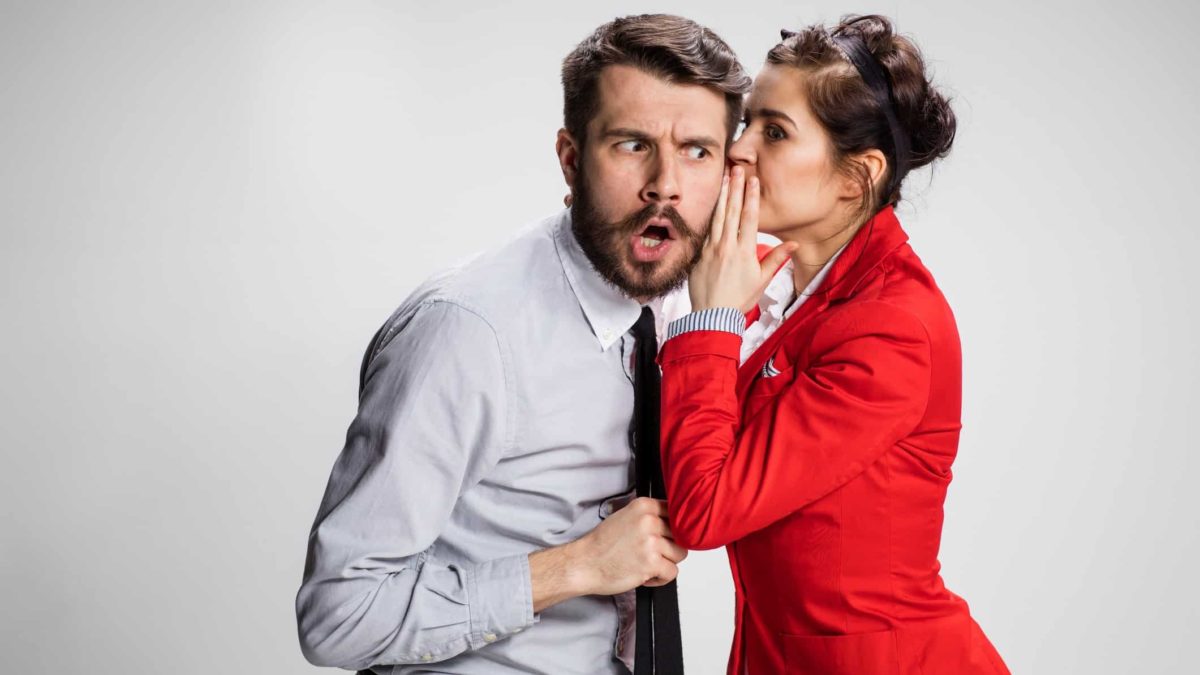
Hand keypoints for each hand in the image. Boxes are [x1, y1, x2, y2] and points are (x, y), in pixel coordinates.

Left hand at [688, 166, 796, 312]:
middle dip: (736, 188)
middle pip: (732, 212)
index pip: (749, 218)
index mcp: (744, 251)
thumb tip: (793, 244)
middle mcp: (727, 246)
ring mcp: (711, 249)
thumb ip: (776, 259)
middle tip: (737, 168)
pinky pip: (706, 230)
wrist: (712, 315)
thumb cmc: (739, 299)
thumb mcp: (761, 280)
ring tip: (724, 179)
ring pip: (717, 217)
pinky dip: (710, 215)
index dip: (752, 197)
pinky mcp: (700, 254)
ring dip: (722, 196)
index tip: (753, 180)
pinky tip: (712, 203)